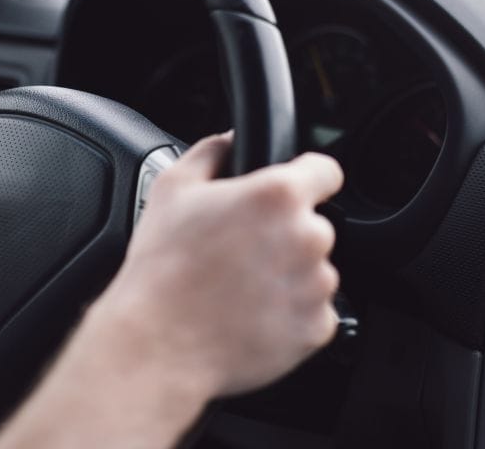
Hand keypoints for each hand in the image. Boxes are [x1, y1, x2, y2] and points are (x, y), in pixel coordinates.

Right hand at [91, 133, 342, 400]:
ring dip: (289, 275)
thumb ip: (211, 151)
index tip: (293, 191)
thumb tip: (230, 140)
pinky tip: (251, 314)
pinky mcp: (317, 327)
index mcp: (278, 195)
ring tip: (241, 287)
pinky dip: (291, 314)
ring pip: (315, 270)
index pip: (326, 171)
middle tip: (243, 251)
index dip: (306, 178)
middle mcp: (307, 237)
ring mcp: (316, 285)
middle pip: (314, 225)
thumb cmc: (162, 268)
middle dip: (286, 234)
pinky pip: (315, 312)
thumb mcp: (172, 188)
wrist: (158, 344)